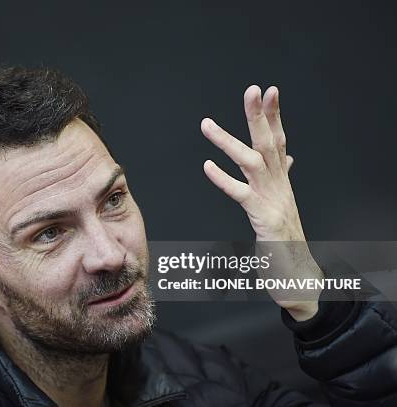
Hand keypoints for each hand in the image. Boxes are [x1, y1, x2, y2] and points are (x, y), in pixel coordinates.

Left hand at [201, 85, 321, 320]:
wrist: (298, 277)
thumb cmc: (287, 241)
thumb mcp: (283, 204)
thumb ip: (282, 178)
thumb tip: (288, 158)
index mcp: (282, 181)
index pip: (278, 141)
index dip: (273, 116)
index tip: (267, 91)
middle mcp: (280, 186)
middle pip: (270, 144)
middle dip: (260, 116)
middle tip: (252, 90)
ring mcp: (273, 200)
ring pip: (253, 163)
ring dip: (230, 142)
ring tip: (206, 124)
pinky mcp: (263, 218)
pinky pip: (241, 195)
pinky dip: (223, 179)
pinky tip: (207, 166)